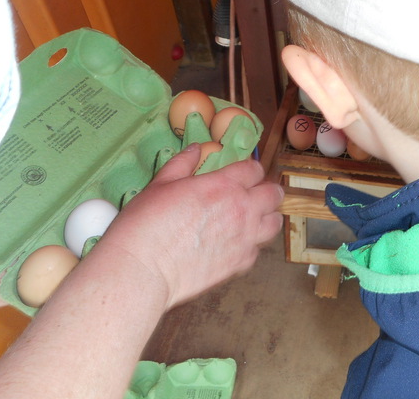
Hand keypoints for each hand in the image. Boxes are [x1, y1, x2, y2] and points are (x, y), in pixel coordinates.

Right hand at [96, 144, 283, 309]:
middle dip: (267, 191)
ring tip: (254, 219)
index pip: (255, 169)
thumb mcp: (161, 183)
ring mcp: (245, 238)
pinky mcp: (241, 263)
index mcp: (224, 185)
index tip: (243, 175)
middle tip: (255, 194)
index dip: (250, 170)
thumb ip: (183, 163)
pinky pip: (258, 250)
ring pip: (274, 223)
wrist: (144, 269)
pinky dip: (251, 245)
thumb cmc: (146, 224)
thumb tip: (195, 149)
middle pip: (274, 194)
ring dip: (267, 217)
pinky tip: (237, 244)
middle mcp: (242, 209)